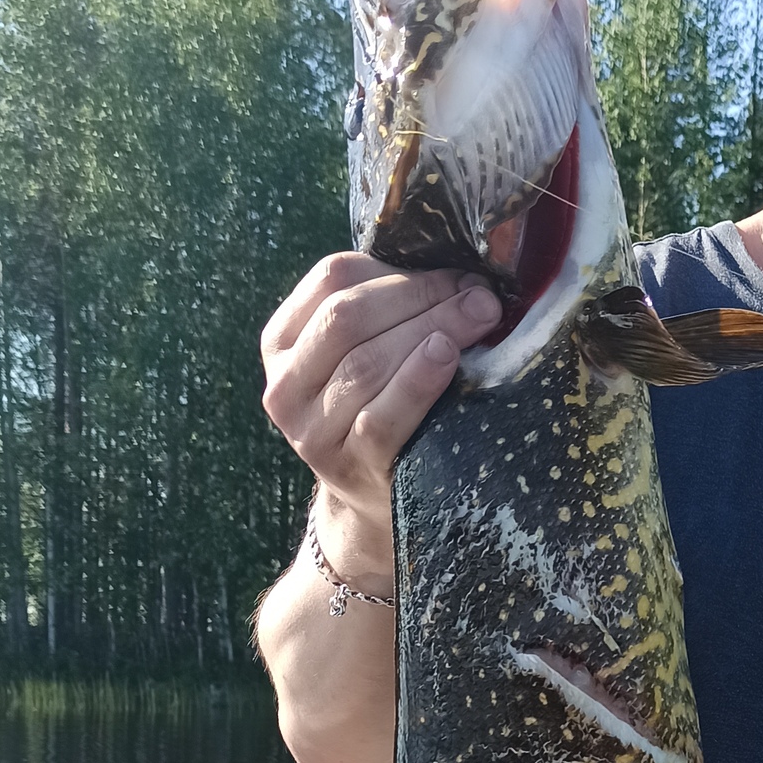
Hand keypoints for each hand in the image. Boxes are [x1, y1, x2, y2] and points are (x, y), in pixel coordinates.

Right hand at [260, 254, 501, 581]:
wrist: (373, 497)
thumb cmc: (379, 406)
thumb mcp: (363, 353)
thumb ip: (388, 308)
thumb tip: (461, 265)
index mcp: (282, 341)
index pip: (332, 279)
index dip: (397, 268)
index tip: (456, 270)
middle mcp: (284, 386)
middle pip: (348, 317)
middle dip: (422, 296)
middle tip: (480, 293)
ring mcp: (311, 431)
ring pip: (366, 363)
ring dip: (432, 328)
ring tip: (480, 315)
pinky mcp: (348, 466)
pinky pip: (382, 417)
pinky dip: (417, 380)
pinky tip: (448, 356)